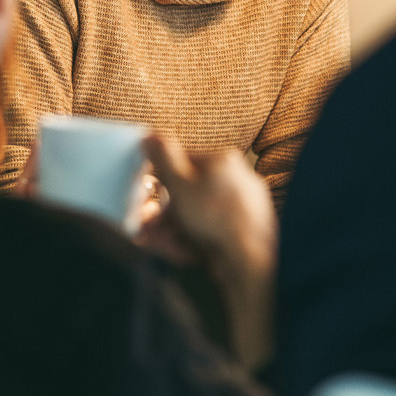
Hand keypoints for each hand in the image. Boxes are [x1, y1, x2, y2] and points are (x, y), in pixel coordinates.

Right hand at [144, 134, 277, 368]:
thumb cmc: (215, 217)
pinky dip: (194, 241)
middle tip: (148, 230)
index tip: (145, 199)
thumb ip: (163, 157)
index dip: (159, 182)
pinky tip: (182, 253)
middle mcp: (237, 179)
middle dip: (164, 215)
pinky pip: (212, 232)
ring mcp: (244, 207)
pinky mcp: (244, 231)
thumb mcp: (180, 182)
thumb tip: (151, 135)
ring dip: (174, 231)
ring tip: (163, 245)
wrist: (250, 259)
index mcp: (223, 161)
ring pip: (197, 216)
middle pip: (188, 194)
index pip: (182, 162)